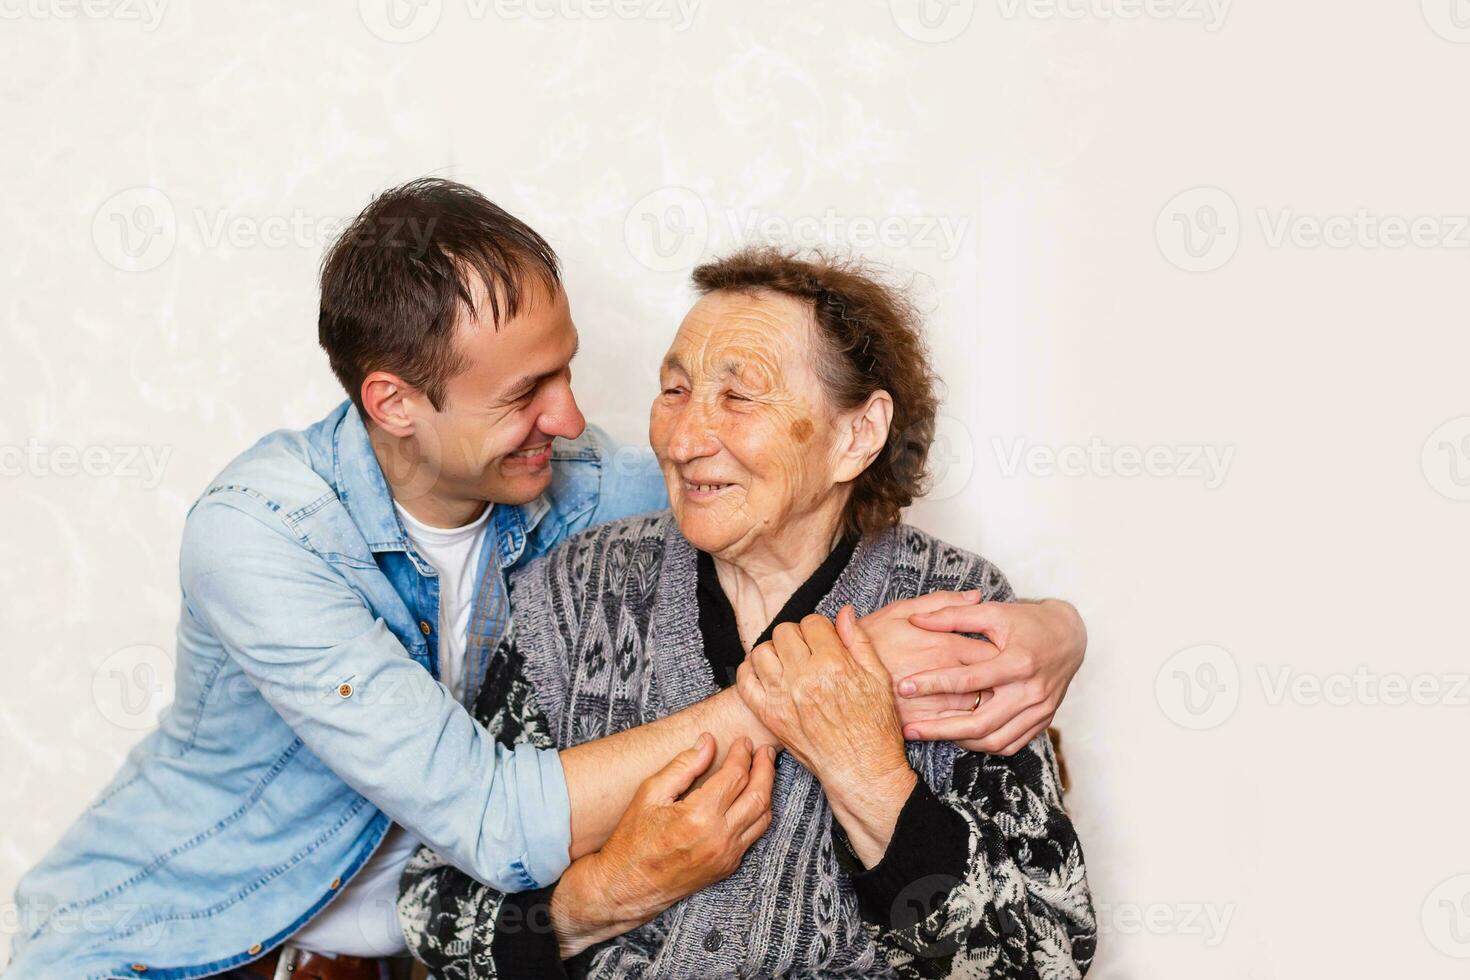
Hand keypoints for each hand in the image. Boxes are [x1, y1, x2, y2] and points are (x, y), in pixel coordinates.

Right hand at [551, 733, 774, 956]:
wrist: (627, 886)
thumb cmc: (633, 839)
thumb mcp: (650, 794)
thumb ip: (683, 766)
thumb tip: (708, 742)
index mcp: (698, 816)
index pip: (735, 776)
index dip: (743, 754)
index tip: (743, 740)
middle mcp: (719, 837)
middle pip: (758, 795)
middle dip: (765, 768)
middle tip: (765, 750)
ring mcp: (726, 855)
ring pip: (763, 817)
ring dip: (767, 790)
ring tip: (763, 770)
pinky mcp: (727, 867)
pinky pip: (754, 835)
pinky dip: (758, 813)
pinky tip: (752, 798)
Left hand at [737, 609, 916, 866]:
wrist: (862, 770)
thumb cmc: (875, 727)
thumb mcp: (879, 678)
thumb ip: (859, 641)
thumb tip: (845, 612)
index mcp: (834, 665)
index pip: (812, 622)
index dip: (820, 628)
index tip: (825, 640)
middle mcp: (804, 678)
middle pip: (784, 632)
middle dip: (797, 636)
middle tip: (808, 651)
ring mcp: (782, 698)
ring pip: (761, 652)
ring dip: (774, 652)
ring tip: (788, 662)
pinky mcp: (769, 716)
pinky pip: (744, 682)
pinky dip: (750, 672)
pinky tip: (767, 674)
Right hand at [858, 590, 998, 723]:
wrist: (836, 669)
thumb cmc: (871, 635)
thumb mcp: (902, 609)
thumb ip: (943, 602)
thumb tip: (976, 595)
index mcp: (944, 645)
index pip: (990, 654)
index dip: (1003, 657)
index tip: (1007, 656)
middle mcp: (944, 675)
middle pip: (990, 684)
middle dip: (1002, 684)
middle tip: (1008, 682)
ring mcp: (933, 702)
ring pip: (975, 708)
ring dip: (988, 706)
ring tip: (993, 702)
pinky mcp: (920, 722)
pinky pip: (954, 729)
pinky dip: (966, 726)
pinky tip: (967, 720)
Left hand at [894, 598, 1085, 755]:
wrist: (1071, 636)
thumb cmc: (1028, 622)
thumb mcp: (993, 612)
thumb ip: (953, 615)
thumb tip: (915, 619)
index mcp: (1018, 662)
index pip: (968, 679)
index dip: (933, 684)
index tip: (904, 687)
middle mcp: (1031, 691)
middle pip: (980, 722)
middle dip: (940, 729)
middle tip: (909, 730)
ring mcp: (1039, 710)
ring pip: (994, 740)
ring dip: (960, 741)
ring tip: (930, 733)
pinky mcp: (1043, 721)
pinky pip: (1010, 744)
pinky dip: (983, 745)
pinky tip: (960, 737)